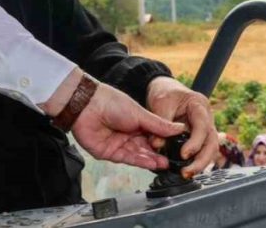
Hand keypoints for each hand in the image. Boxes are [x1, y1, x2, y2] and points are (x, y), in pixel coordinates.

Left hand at [70, 81, 186, 170]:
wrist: (86, 106)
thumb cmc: (110, 102)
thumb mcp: (139, 113)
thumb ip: (158, 125)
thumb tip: (178, 128)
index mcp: (136, 121)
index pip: (154, 134)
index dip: (164, 141)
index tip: (178, 146)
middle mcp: (128, 133)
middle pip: (147, 147)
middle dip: (160, 153)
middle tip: (174, 159)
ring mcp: (119, 143)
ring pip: (139, 155)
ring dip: (153, 160)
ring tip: (167, 164)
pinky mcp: (110, 153)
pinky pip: (128, 159)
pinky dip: (141, 162)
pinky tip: (153, 163)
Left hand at [144, 76, 218, 176]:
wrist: (164, 89)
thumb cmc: (164, 92)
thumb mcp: (160, 102)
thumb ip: (160, 123)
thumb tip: (157, 145)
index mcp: (199, 106)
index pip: (202, 126)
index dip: (195, 142)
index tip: (183, 154)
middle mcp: (206, 118)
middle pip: (212, 142)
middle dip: (202, 160)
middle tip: (187, 172)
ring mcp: (204, 129)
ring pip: (209, 150)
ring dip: (199, 164)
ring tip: (185, 174)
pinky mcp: (197, 138)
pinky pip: (200, 152)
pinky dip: (194, 161)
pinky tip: (184, 170)